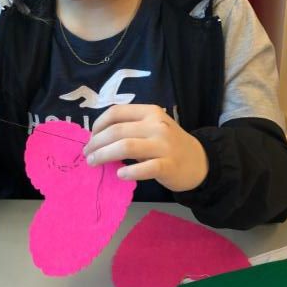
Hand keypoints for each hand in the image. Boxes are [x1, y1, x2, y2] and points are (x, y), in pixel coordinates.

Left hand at [84, 104, 208, 191]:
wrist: (199, 162)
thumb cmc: (168, 145)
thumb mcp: (152, 128)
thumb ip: (130, 129)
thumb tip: (97, 138)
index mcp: (150, 112)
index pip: (116, 112)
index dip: (98, 124)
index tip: (91, 137)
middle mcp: (156, 125)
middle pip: (117, 131)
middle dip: (96, 143)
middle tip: (87, 154)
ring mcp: (164, 145)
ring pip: (126, 146)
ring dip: (104, 155)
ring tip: (94, 163)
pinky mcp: (168, 165)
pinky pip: (145, 168)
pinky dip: (129, 171)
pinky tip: (120, 174)